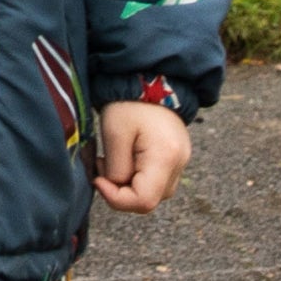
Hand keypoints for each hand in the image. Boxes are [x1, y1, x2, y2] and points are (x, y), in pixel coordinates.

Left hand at [94, 99, 189, 214]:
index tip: (98, 180)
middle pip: (150, 200)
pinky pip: (158, 179)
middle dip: (122, 192)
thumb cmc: (129, 103)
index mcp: (165, 157)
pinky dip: (140, 176)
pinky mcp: (177, 156)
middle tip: (104, 166)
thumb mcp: (114, 135)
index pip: (144, 201)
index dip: (117, 199)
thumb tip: (115, 188)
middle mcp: (179, 163)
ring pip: (154, 192)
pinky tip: (127, 156)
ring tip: (115, 159)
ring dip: (130, 185)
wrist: (150, 79)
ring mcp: (181, 160)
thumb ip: (115, 169)